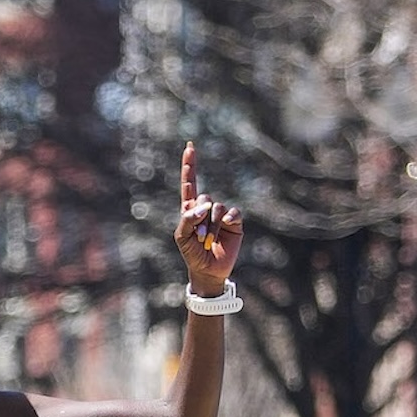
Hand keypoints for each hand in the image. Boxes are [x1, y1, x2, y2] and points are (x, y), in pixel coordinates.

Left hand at [172, 142, 243, 293]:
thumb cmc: (192, 254)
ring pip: (217, 207)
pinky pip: (232, 213)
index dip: (190, 165)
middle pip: (204, 197)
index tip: (190, 147)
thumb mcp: (182, 237)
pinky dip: (226, 222)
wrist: (208, 270)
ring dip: (211, 226)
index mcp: (190, 209)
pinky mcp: (234, 222)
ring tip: (208, 241)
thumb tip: (205, 205)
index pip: (189, 184)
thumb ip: (187, 219)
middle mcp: (206, 208)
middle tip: (200, 238)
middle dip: (200, 218)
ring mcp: (221, 214)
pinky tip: (225, 231)